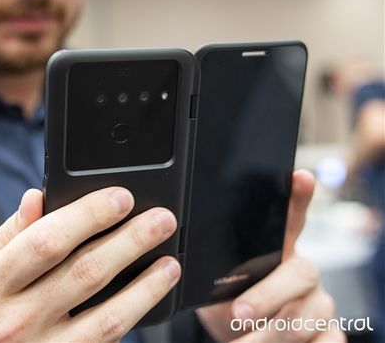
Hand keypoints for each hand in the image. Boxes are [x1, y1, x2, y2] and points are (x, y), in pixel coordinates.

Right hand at [0, 187, 180, 342]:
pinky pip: (108, 339)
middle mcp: (14, 320)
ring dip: (146, 285)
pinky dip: (136, 314)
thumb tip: (39, 196)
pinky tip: (152, 292)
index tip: (121, 197)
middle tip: (161, 220)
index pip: (46, 241)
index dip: (89, 216)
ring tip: (170, 260)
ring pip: (107, 315)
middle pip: (85, 273)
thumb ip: (13, 230)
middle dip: (130, 241)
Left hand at [196, 170, 345, 342]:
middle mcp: (301, 271)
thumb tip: (174, 253)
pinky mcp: (329, 331)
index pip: (289, 219)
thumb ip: (211, 268)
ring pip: (307, 314)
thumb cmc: (231, 306)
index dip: (297, 198)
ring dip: (270, 334)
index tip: (299, 176)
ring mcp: (319, 302)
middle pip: (301, 271)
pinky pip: (328, 340)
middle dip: (268, 294)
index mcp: (275, 252)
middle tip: (239, 313)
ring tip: (242, 342)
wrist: (243, 339)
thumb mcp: (217, 285)